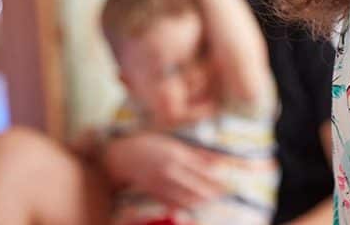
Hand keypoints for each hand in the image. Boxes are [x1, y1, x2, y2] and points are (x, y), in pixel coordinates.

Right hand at [101, 133, 223, 208]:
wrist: (122, 156)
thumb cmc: (151, 146)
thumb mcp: (175, 144)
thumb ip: (196, 154)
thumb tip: (217, 162)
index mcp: (177, 155)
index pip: (204, 170)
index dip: (218, 179)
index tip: (228, 183)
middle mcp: (169, 170)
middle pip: (197, 188)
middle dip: (212, 193)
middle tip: (222, 194)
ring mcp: (160, 183)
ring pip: (186, 199)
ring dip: (200, 201)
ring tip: (210, 200)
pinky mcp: (153, 193)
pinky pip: (172, 204)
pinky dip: (184, 205)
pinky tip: (192, 204)